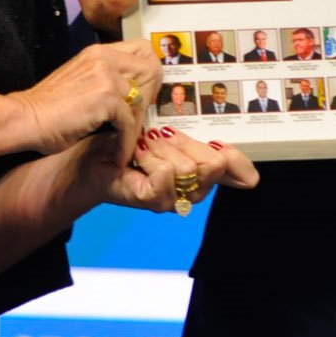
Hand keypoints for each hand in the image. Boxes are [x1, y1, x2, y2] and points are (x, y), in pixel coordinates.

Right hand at [3, 42, 157, 156]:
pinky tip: (119, 155)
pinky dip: (126, 143)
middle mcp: (105, 58)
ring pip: (142, 99)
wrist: (23, 119)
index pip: (143, 49)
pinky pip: (130, 123)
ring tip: (128, 144)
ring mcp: (106, 76)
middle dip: (151, 97)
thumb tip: (133, 95)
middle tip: (141, 119)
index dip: (149, 72)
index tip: (145, 94)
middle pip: (151, 69)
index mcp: (99, 52)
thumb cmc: (47, 108)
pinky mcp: (106, 98)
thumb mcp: (81, 82)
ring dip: (138, 126)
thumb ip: (106, 81)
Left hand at [91, 123, 258, 215]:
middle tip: (162, 136)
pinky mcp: (154, 201)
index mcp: (205, 174)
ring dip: (162, 148)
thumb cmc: (131, 142)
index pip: (243, 176)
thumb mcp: (173, 135)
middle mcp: (195, 192)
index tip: (215, 142)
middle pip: (215, 165)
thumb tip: (233, 152)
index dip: (237, 159)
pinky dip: (149, 156)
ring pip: (187, 168)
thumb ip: (203, 142)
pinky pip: (165, 174)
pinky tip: (137, 154)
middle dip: (186, 142)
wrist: (91, 155)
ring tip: (145, 144)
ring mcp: (175, 200)